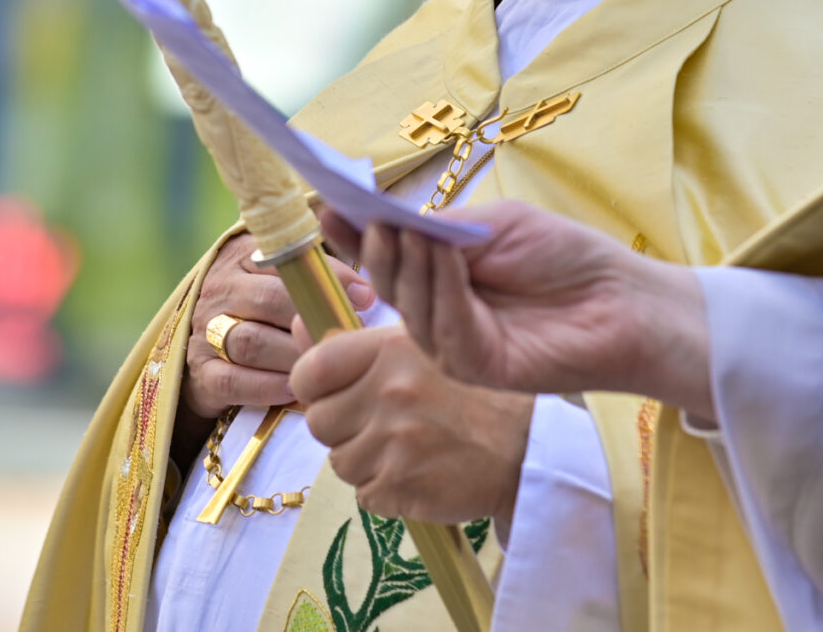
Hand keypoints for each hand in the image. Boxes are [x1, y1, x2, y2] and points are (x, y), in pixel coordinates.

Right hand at [184, 232, 374, 420]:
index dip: (326, 279)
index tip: (364, 296)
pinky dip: (266, 387)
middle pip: (267, 300)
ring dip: (293, 357)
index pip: (284, 261)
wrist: (205, 346)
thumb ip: (315, 281)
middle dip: (312, 321)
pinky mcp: (201, 372)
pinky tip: (293, 389)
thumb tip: (364, 295)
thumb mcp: (277, 282)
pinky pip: (232, 380)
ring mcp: (205, 331)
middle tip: (345, 340)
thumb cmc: (260, 311)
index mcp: (241, 258)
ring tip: (323, 367)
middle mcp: (219, 289)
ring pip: (252, 342)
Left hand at [290, 325, 534, 526]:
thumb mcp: (417, 346)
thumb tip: (295, 328)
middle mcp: (389, 393)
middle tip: (377, 424)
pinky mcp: (403, 488)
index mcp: (388, 351)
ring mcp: (395, 444)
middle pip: (318, 422)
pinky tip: (414, 472)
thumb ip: (352, 343)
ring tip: (401, 449)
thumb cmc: (470, 393)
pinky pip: (364, 495)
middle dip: (341, 427)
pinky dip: (383, 490)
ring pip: (339, 462)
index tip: (331, 393)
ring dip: (363, 461)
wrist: (527, 448)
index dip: (313, 386)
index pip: (310, 371)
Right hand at [322, 203, 712, 417]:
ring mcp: (456, 344)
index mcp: (439, 276)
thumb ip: (442, 229)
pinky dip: (442, 289)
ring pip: (411, 308)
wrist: (625, 300)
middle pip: (387, 281)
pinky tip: (445, 258)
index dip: (352, 232)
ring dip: (407, 264)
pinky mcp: (480, 369)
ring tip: (406, 228)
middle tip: (368, 214)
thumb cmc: (567, 258)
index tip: (324, 202)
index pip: (384, 255)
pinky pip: (447, 328)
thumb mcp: (496, 226)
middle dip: (372, 247)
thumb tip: (387, 219)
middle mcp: (439, 313)